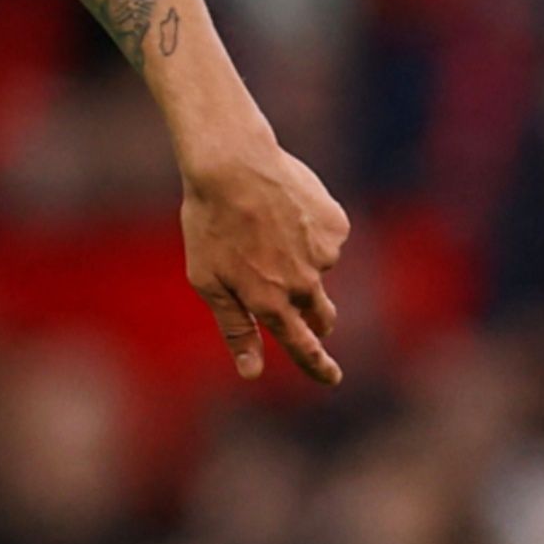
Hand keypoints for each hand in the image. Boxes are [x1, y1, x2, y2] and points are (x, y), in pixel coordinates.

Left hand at [180, 140, 349, 384]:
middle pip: (321, 314)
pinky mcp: (336, 226)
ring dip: (299, 257)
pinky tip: (284, 206)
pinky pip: (325, 236)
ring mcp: (324, 254)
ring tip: (264, 225)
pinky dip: (307, 227)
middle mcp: (303, 284)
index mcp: (269, 301)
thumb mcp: (208, 279)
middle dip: (317, 319)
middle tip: (303, 306)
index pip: (302, 345)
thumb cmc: (209, 222)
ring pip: (317, 268)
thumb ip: (235, 327)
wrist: (233, 165)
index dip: (318, 366)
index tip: (332, 378)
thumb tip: (251, 373)